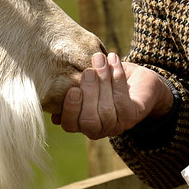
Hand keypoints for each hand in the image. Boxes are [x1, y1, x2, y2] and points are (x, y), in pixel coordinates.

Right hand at [55, 51, 174, 138]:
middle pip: (89, 120)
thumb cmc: (105, 80)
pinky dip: (117, 78)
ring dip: (103, 81)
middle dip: (89, 94)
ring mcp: (116, 124)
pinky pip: (122, 100)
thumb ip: (72, 86)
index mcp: (81, 122)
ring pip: (106, 109)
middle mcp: (98, 128)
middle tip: (89, 71)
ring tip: (101, 59)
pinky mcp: (132, 116)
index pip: (70, 125)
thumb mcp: (86, 81)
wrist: (137, 79)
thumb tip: (51, 90)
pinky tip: (114, 61)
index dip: (70, 109)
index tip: (73, 89)